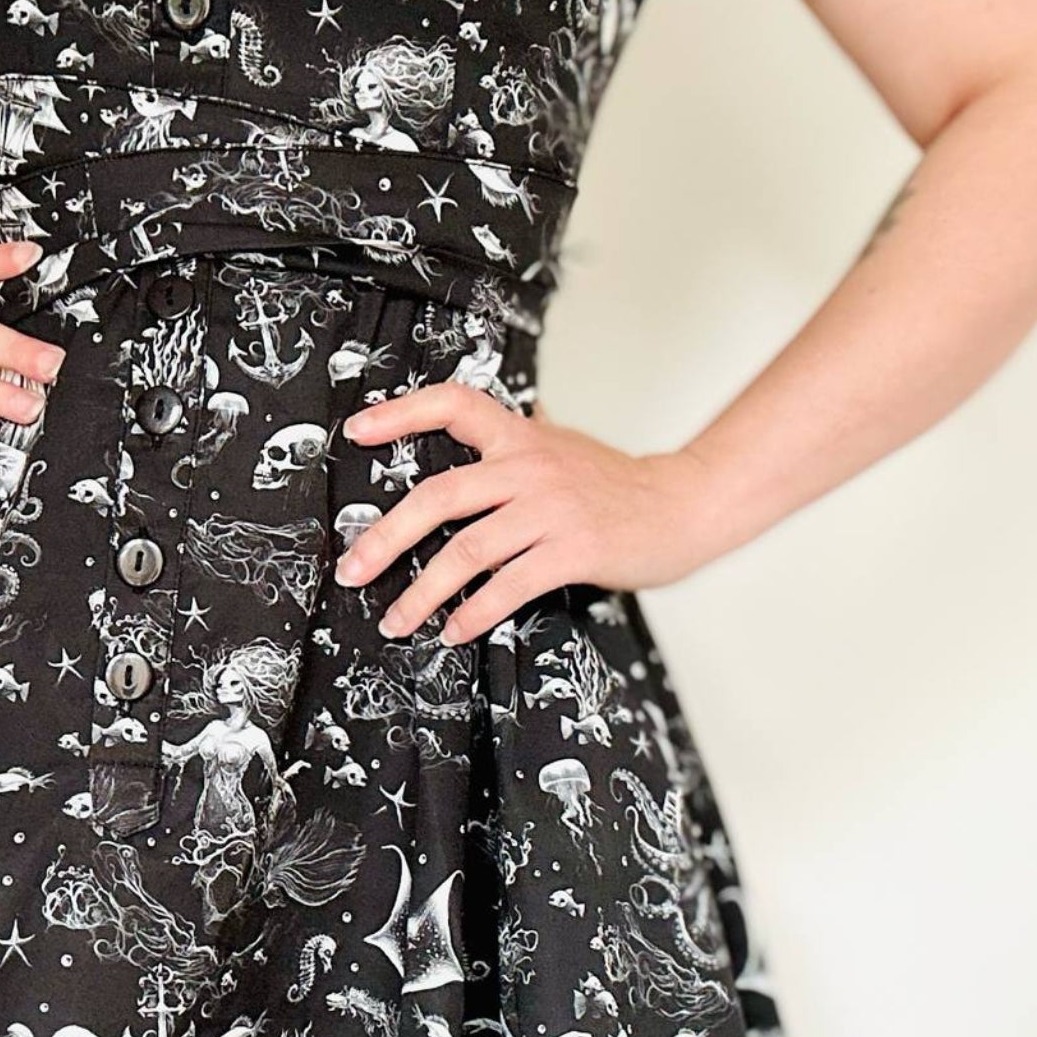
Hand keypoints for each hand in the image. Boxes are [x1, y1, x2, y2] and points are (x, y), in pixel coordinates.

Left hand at [336, 379, 724, 642]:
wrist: (685, 504)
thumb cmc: (616, 484)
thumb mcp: (561, 447)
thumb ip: (516, 443)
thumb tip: (472, 434)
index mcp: (521, 437)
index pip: (454, 404)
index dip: (400, 413)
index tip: (355, 431)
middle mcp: (529, 466)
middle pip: (439, 496)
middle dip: (384, 538)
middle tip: (351, 570)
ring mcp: (551, 509)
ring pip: (466, 551)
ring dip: (422, 593)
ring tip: (396, 620)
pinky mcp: (573, 550)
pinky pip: (508, 586)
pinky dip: (473, 613)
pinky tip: (453, 631)